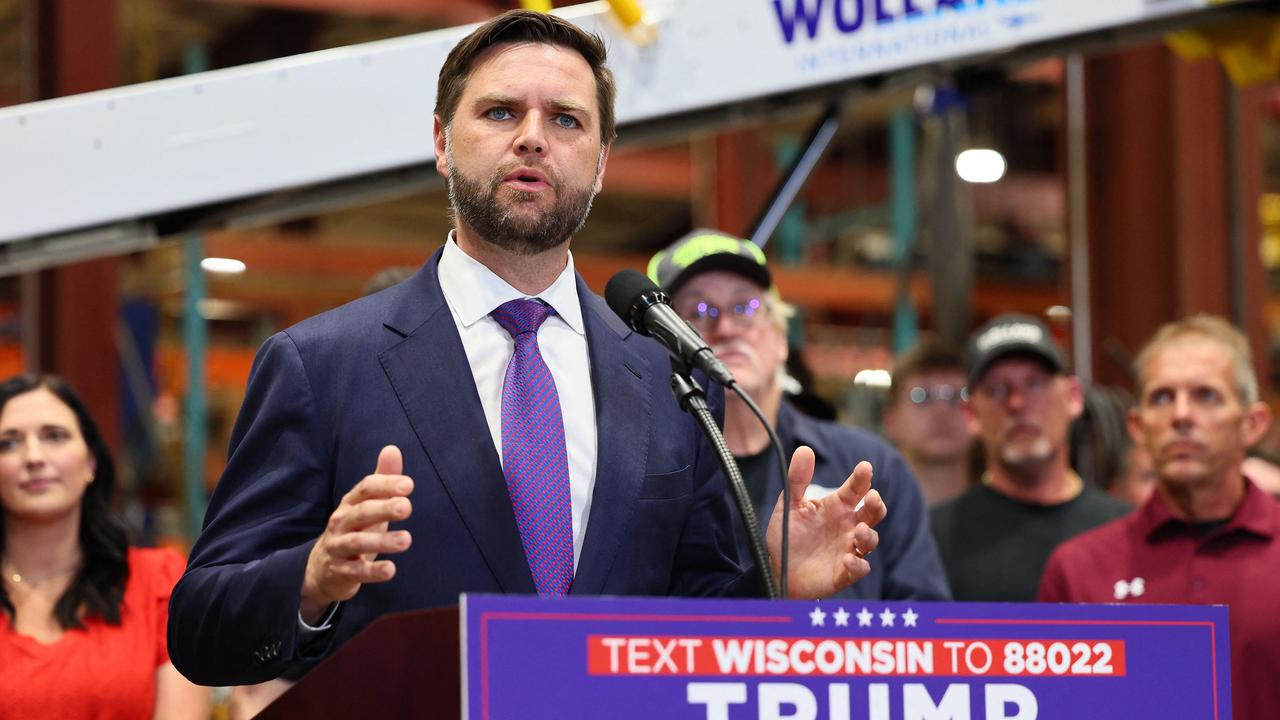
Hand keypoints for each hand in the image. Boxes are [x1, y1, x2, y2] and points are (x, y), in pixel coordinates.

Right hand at [300, 445, 412, 622]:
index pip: (366, 489)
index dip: (385, 485)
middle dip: (383, 509)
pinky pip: (355, 571)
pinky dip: (372, 571)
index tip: (408, 485)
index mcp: (350, 503)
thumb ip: (382, 479)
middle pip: (361, 513)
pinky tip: (390, 570)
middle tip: (406, 507)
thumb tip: (393, 448)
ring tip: (406, 540)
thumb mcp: (367, 504)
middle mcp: (341, 522)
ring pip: (357, 542)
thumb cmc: (354, 530)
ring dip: (382, 541)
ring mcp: (338, 547)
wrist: (322, 568)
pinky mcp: (340, 571)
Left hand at [764, 446, 885, 598]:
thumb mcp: (788, 505)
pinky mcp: (844, 572)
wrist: (778, 570)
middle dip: (876, 505)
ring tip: (858, 530)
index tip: (865, 467)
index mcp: (837, 507)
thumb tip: (804, 449)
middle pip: (872, 513)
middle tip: (872, 498)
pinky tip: (848, 558)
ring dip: (868, 535)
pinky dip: (858, 564)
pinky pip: (859, 568)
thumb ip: (797, 479)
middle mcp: (848, 526)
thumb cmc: (788, 536)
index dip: (862, 478)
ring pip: (870, 540)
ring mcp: (848, 549)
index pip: (855, 489)